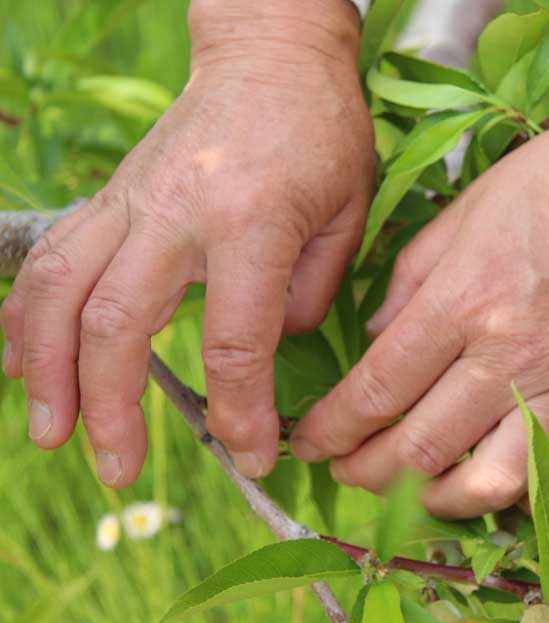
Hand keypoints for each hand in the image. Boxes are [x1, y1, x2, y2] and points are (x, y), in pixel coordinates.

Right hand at [0, 0, 373, 485]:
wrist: (270, 56)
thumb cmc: (323, 132)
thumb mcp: (348, 214)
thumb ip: (311, 294)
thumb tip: (267, 351)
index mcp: (251, 222)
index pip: (235, 342)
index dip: (239, 412)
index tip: (250, 455)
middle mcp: (176, 213)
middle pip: (118, 324)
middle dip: (112, 410)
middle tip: (118, 471)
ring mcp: (131, 201)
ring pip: (61, 291)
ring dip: (47, 372)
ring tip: (52, 435)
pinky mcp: (110, 197)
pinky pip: (52, 259)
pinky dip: (28, 317)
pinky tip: (26, 364)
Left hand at [290, 79, 548, 518]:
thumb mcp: (465, 207)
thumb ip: (410, 276)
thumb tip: (376, 338)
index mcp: (463, 301)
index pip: (377, 389)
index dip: (330, 429)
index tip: (309, 441)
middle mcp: (508, 357)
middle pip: (421, 447)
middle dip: (366, 472)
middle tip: (345, 470)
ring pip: (495, 482)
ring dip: (442, 501)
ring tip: (418, 491)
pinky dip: (546, 503)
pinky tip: (519, 491)